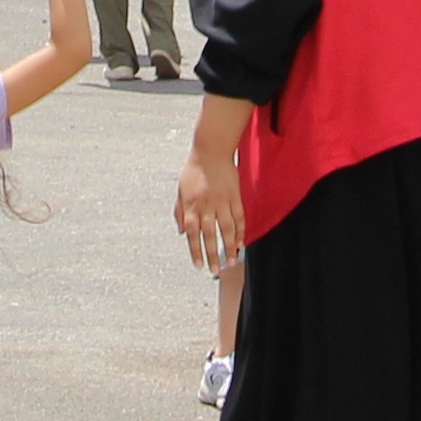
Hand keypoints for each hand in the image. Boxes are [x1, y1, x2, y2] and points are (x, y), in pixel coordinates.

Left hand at [175, 121, 246, 275]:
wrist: (211, 150)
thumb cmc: (193, 171)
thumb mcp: (180, 190)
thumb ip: (180, 212)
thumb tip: (181, 233)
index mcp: (191, 205)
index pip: (192, 233)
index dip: (195, 251)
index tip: (199, 266)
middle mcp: (206, 205)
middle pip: (210, 235)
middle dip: (212, 254)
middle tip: (215, 270)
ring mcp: (222, 201)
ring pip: (227, 229)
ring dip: (229, 247)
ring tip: (231, 261)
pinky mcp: (235, 196)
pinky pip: (239, 217)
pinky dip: (240, 231)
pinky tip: (241, 243)